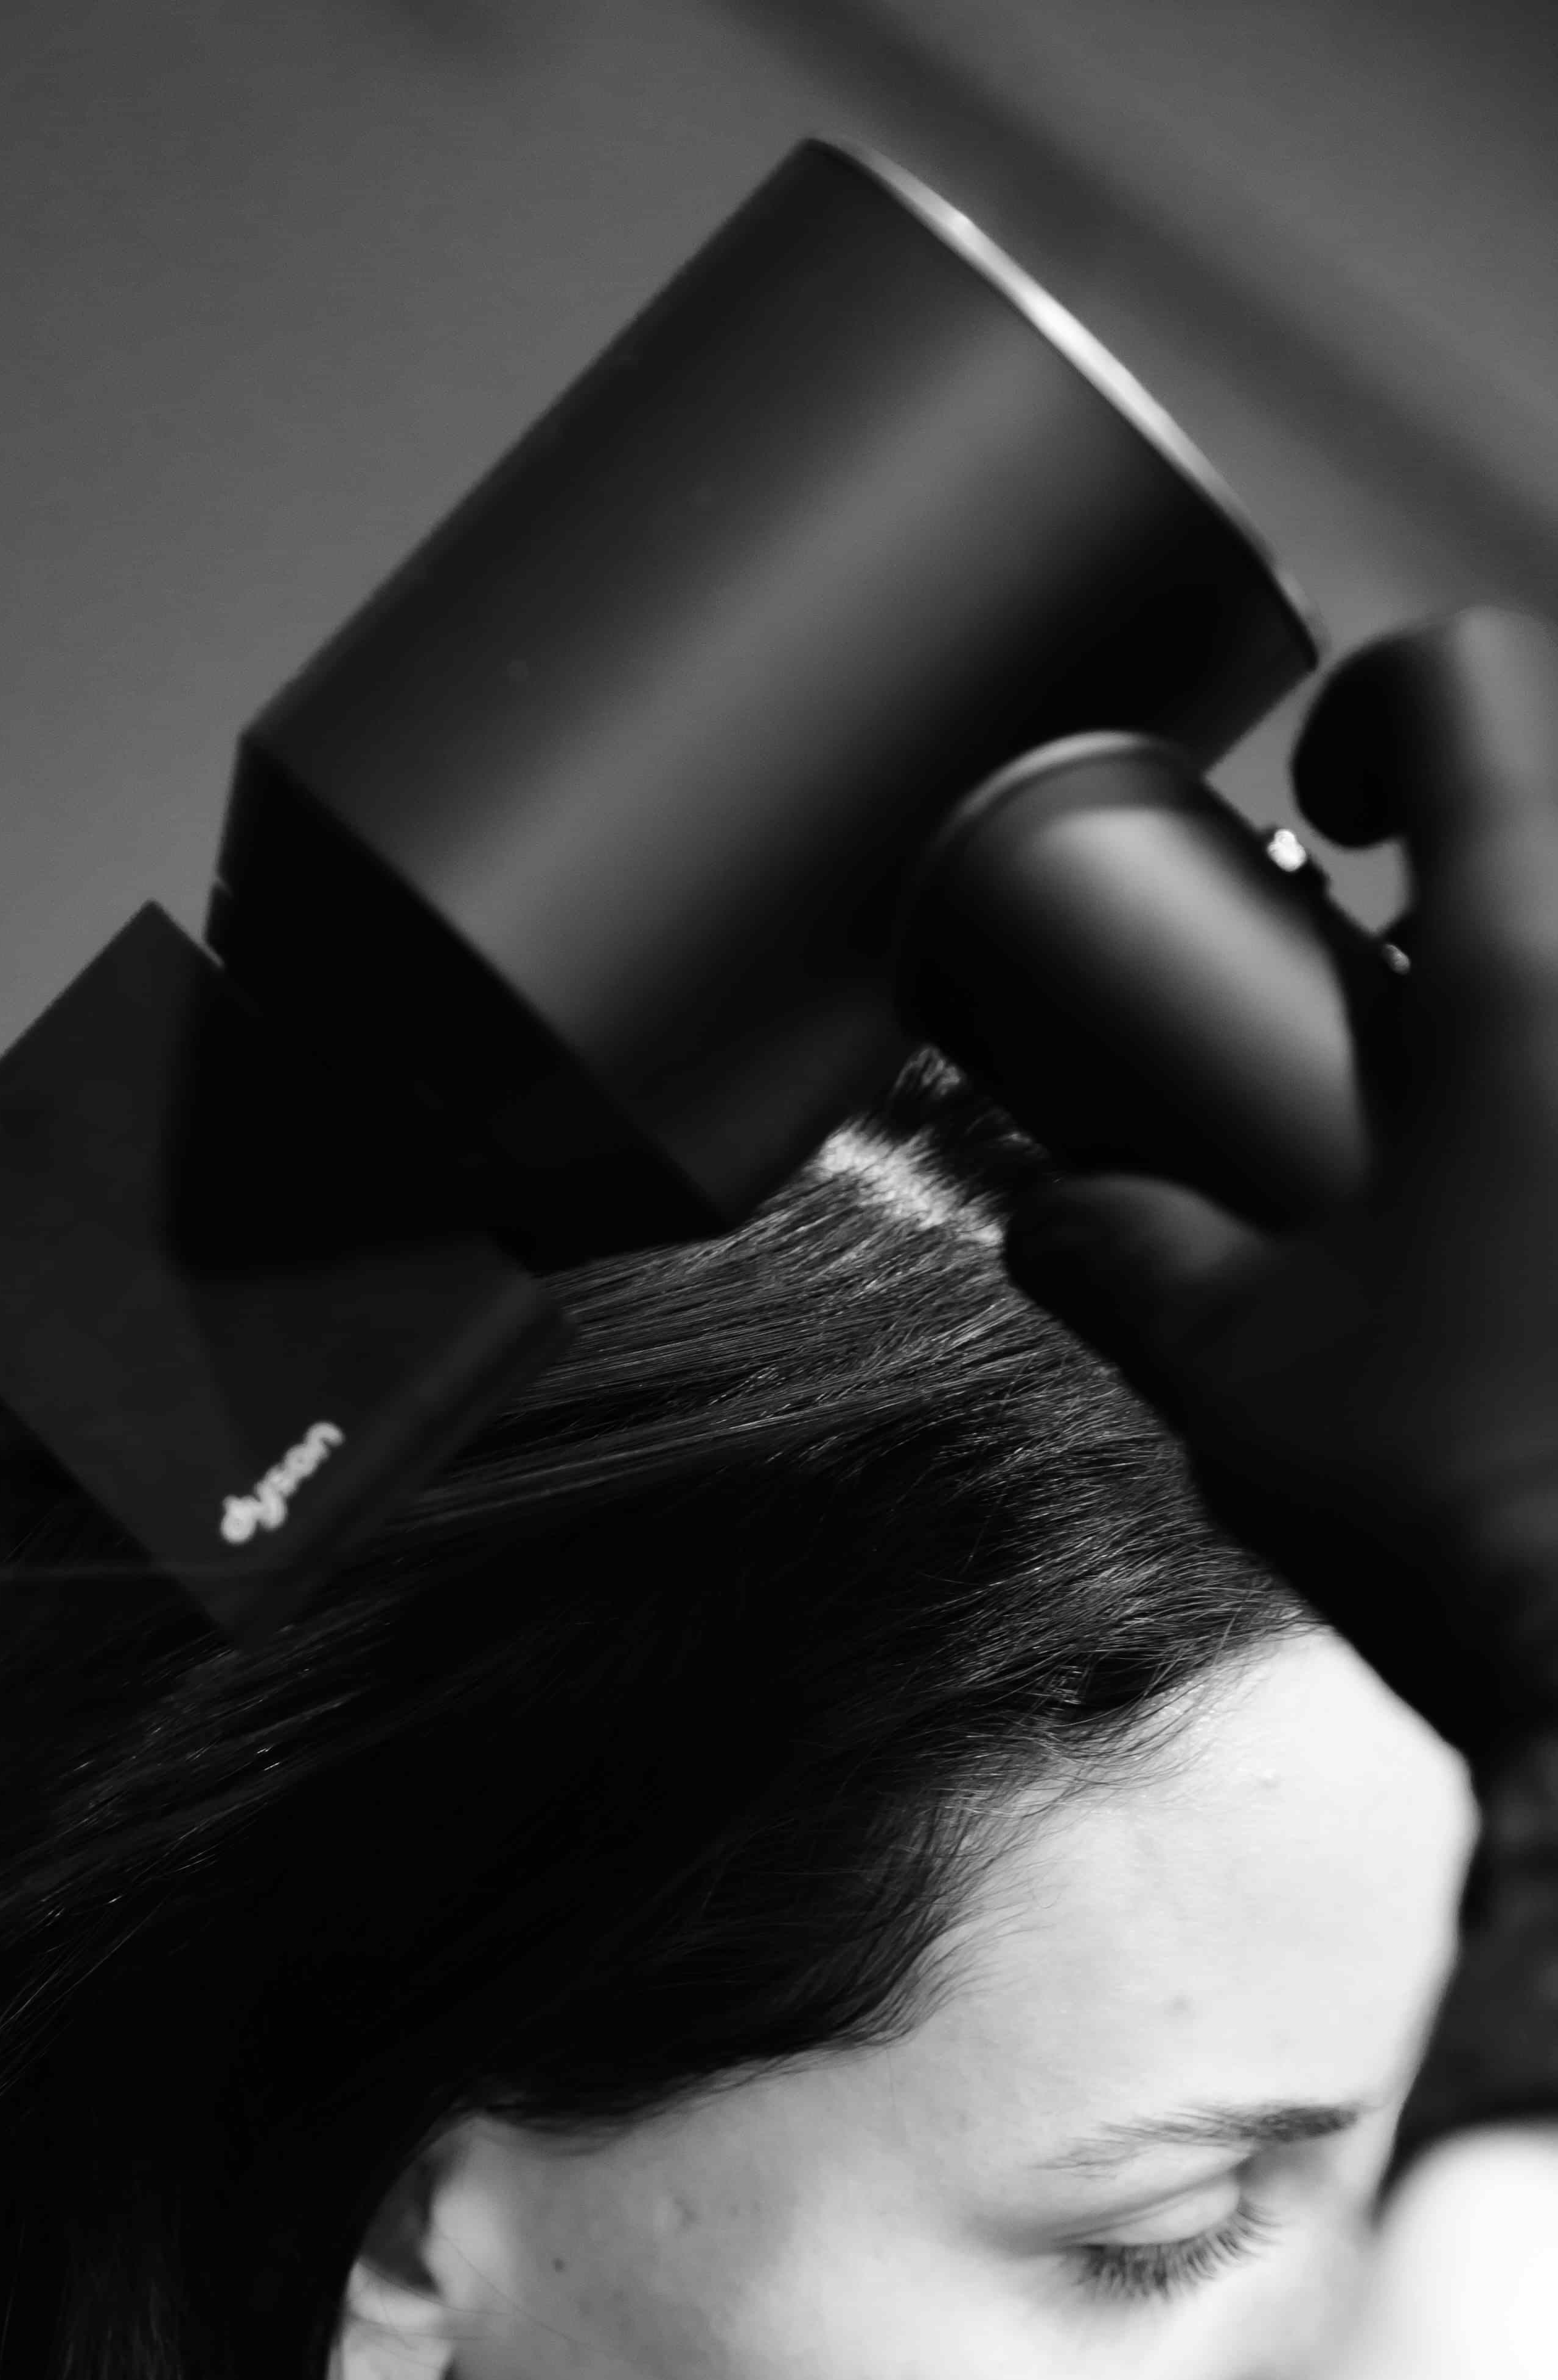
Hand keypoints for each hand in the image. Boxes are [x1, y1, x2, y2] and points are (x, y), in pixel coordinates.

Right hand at [1002, 609, 1557, 1764]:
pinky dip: (1538, 1190)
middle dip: (1450, 933)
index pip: (1470, 691)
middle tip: (1362, 1040)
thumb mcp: (1242, 1371)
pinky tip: (1522, 1292)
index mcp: (1533, 980)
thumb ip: (1126, 1263)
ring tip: (1446, 1191)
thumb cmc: (1501, 1495)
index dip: (1375, 705)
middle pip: (1557, 861)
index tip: (1324, 806)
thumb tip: (1064, 1219)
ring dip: (1506, 1074)